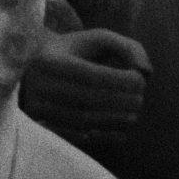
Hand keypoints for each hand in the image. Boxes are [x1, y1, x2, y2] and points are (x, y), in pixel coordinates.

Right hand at [21, 27, 150, 144]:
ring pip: (83, 121)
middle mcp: (40, 86)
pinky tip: (121, 131)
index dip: (119, 80)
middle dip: (121, 101)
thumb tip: (146, 70)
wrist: (32, 72)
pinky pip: (78, 138)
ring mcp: (39, 111)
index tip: (141, 80)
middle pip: (87, 99)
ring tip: (133, 115)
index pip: (89, 74)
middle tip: (140, 100)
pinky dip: (104, 137)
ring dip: (115, 120)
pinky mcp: (43, 130)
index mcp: (49, 60)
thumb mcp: (95, 40)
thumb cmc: (72, 53)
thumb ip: (125, 46)